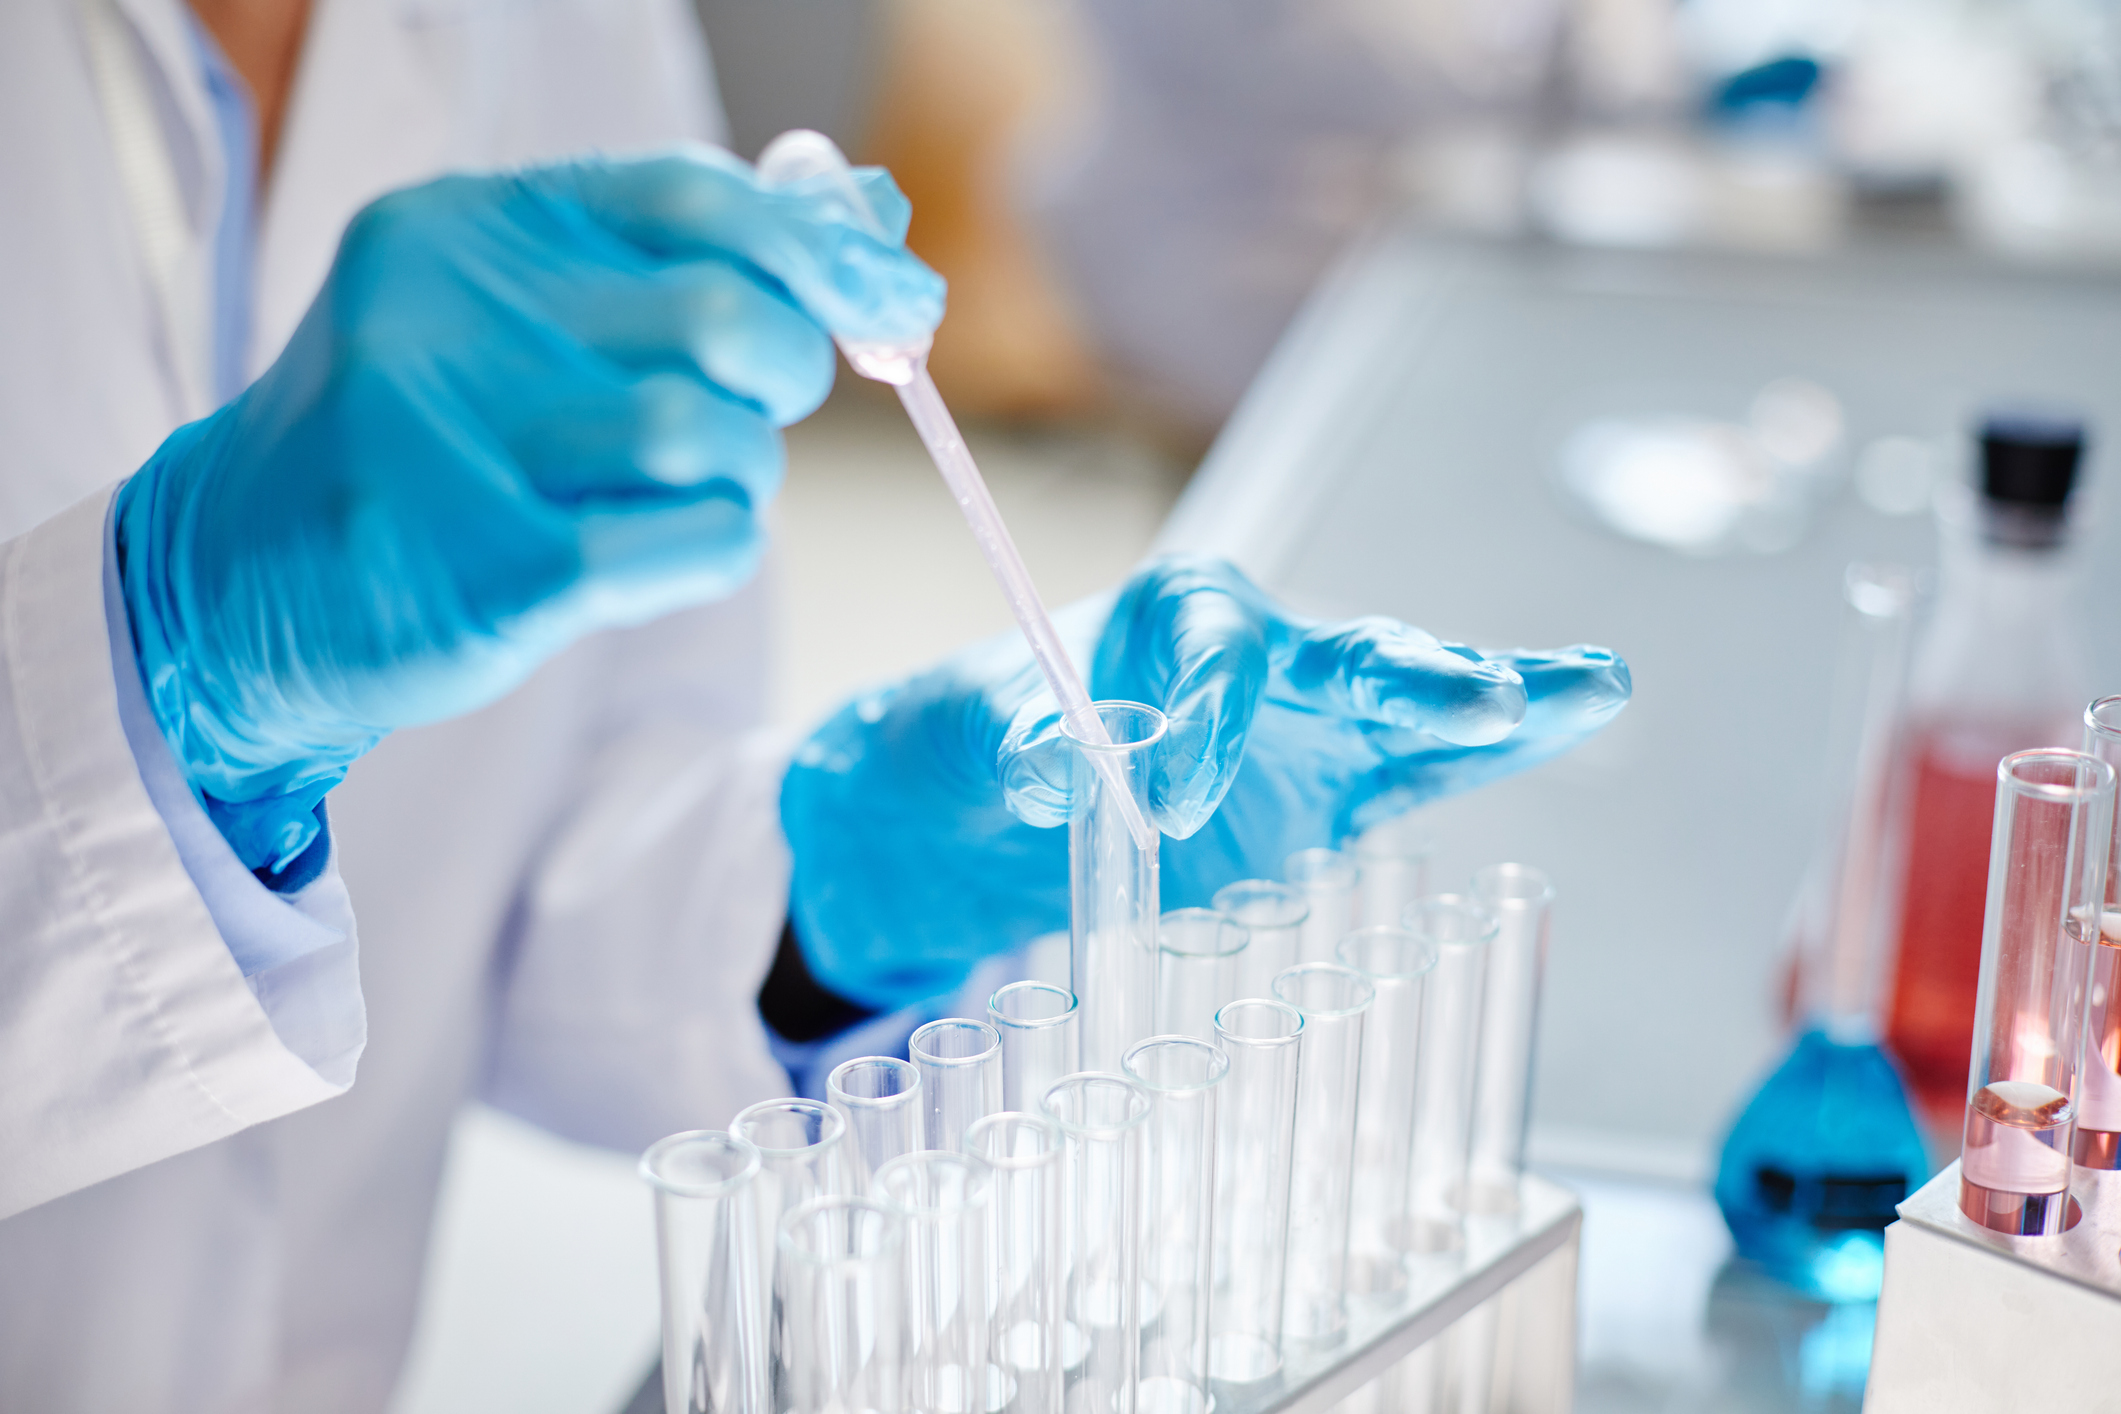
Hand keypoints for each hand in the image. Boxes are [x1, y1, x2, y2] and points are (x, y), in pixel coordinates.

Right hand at [116, 149, 942, 873]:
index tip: (881, 296)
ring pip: (712, 436)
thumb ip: (673, 262)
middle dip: (787, 370)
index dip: (818, 250)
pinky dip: (715, 546)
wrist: (241, 582)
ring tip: (684, 488)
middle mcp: (448, 317)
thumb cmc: (422, 440)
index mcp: (465, 229)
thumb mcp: (513, 314)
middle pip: (726, 318)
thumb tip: (869, 221)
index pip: (697, 197)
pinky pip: (699, 543)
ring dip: (741, 472)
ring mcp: (458, 445)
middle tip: (750, 409)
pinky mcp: (491, 571)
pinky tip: (658, 547)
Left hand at [780, 555, 1629, 1008]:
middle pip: (1345, 657)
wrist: (969, 814)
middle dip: (1409, 678)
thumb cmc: (964, 749)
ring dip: (1490, 702)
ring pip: (1408, 706)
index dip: (1206, 718)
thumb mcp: (959, 739)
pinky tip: (1575, 710)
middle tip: (1476, 699)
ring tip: (1588, 687)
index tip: (1159, 800)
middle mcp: (1257, 655)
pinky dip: (1493, 747)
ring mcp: (1307, 727)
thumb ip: (1011, 741)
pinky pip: (1420, 769)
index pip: (1215, 650)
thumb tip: (1056, 769)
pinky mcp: (1330, 795)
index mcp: (1169, 616)